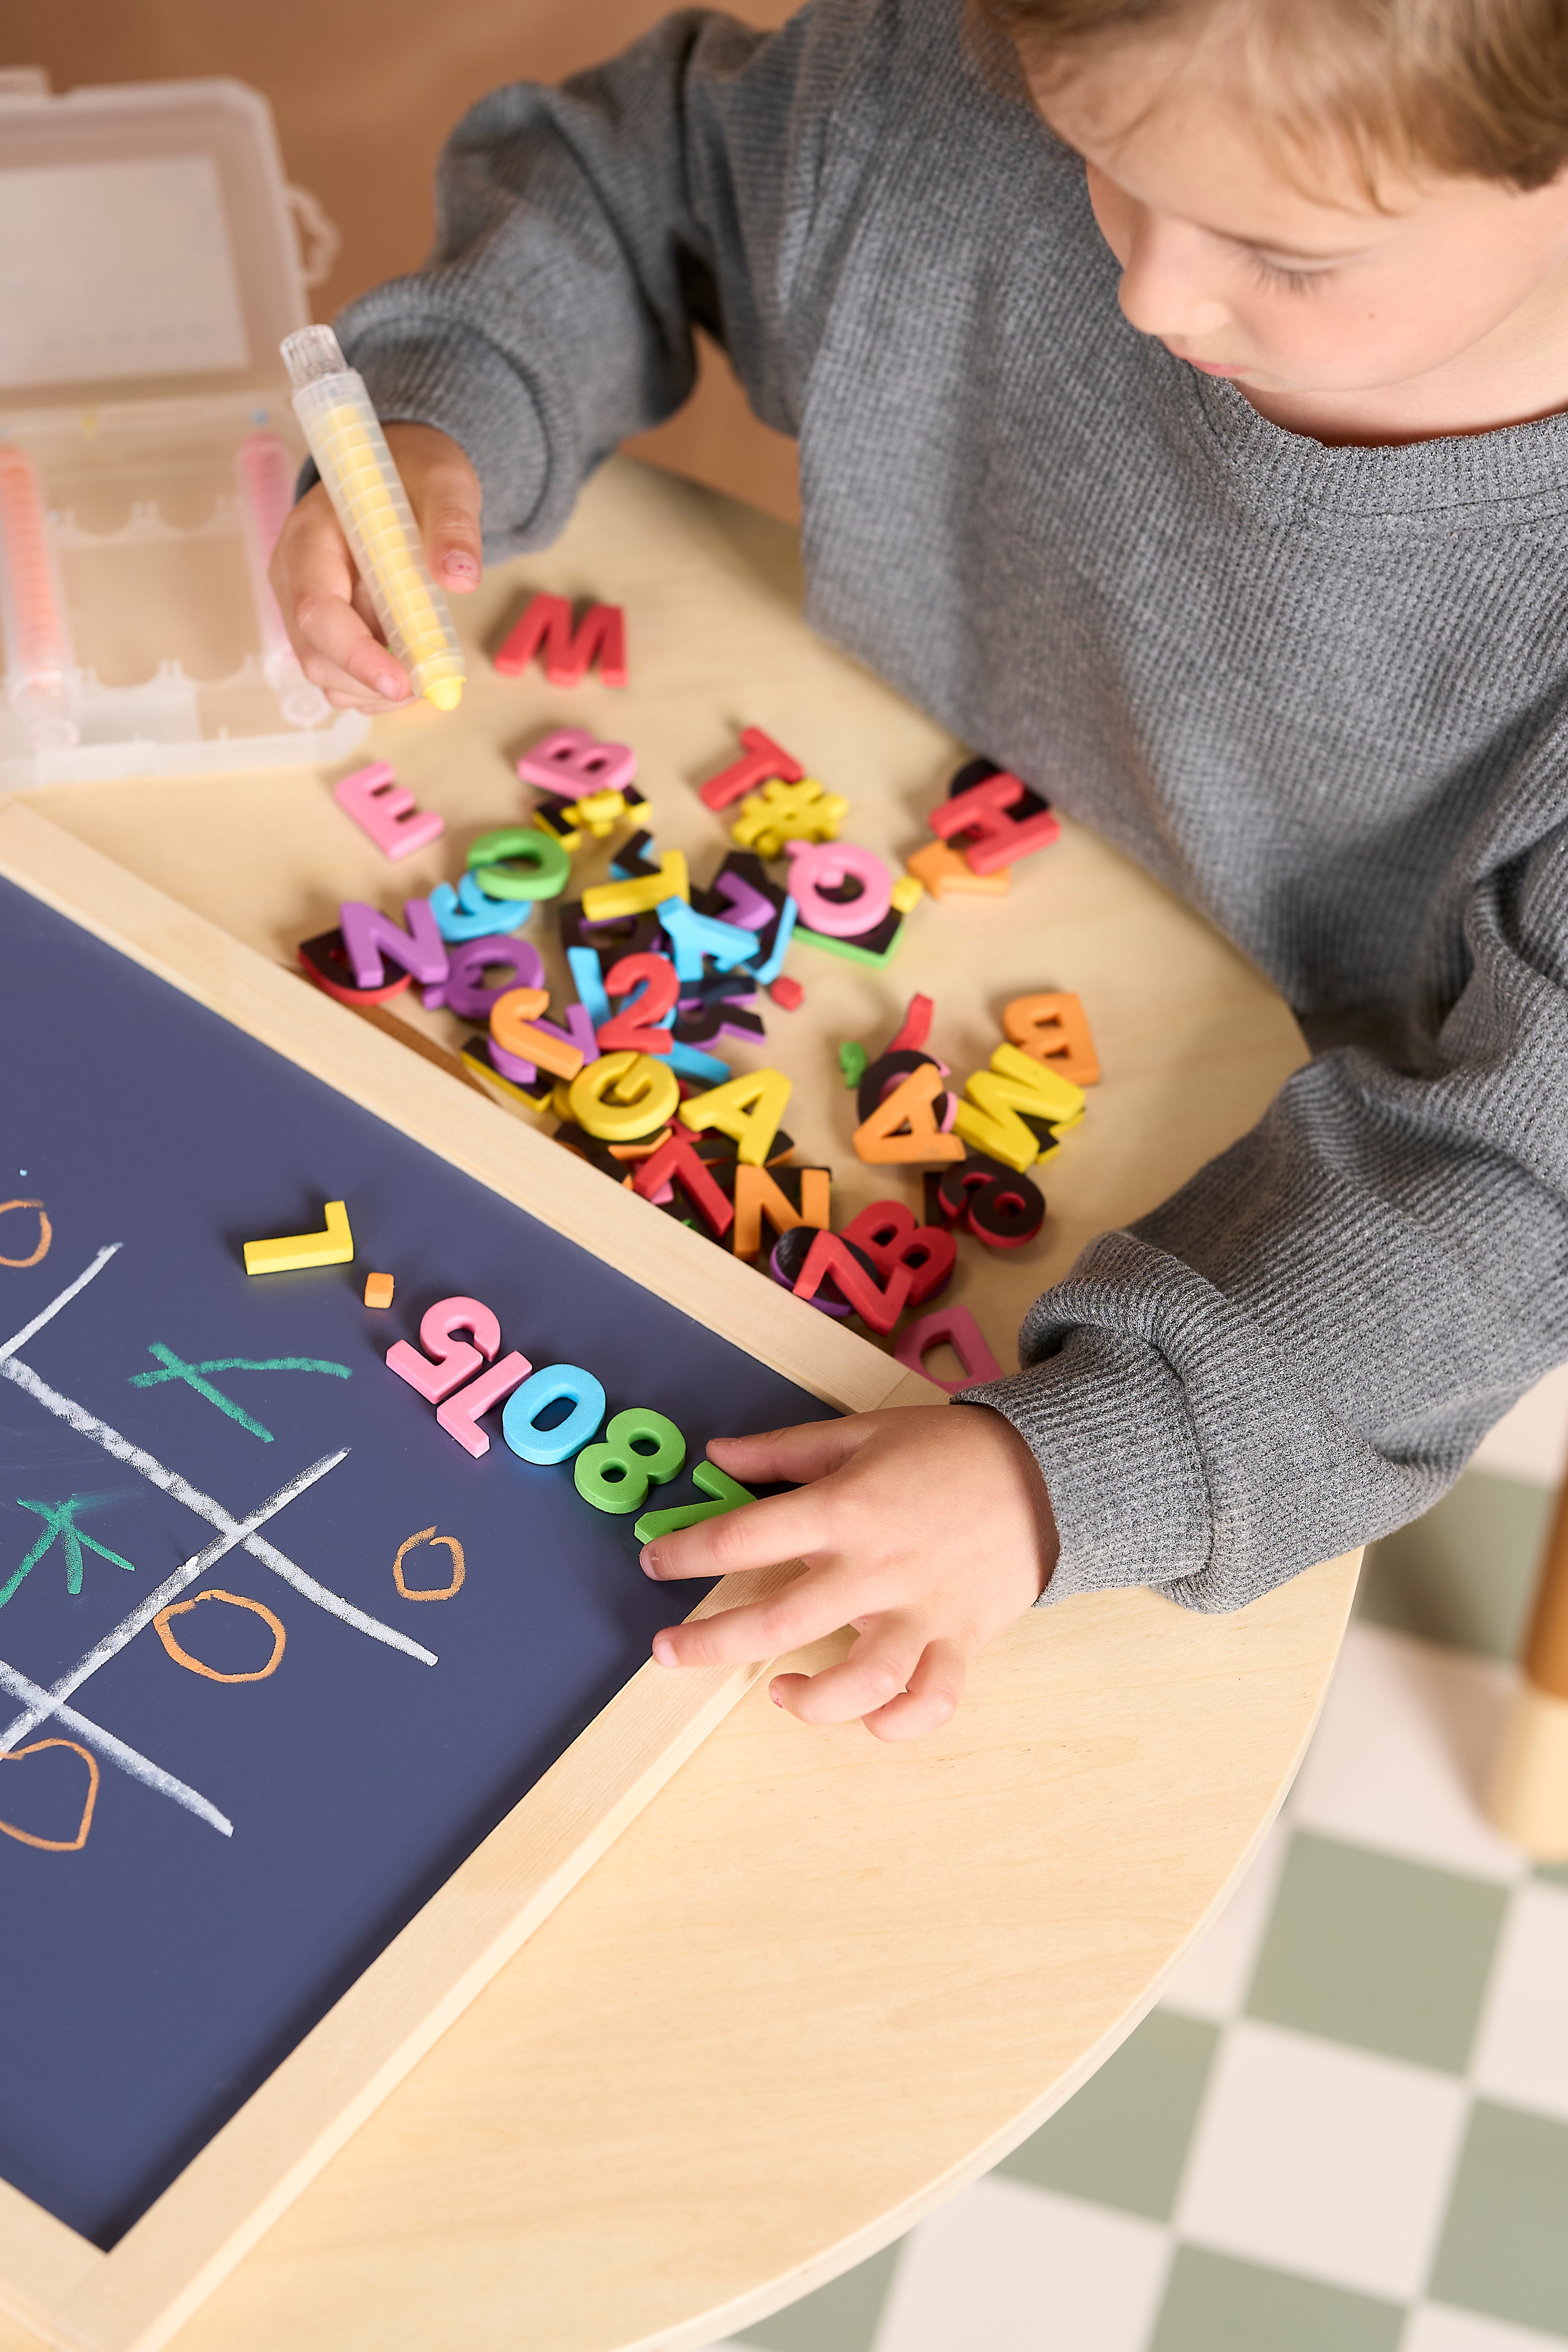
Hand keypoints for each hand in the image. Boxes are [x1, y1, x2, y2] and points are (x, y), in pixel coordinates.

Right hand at [270, 422, 482, 710]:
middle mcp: (295, 579)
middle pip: (316, 655)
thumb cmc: (414, 476)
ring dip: (379, 692)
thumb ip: (452, 525)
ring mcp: (304, 608)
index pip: (317, 611)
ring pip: (329, 676)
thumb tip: (461, 576)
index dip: (356, 655)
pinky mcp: (322, 630)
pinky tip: (412, 666)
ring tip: (428, 668)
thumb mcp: (444, 485)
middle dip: (373, 683)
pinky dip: (378, 689)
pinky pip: (342, 677)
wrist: (399, 476)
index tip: (402, 682)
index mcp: (310, 539)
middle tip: (433, 681)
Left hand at [640, 1405, 1056, 1739]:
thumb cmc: (945, 1451)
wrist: (1044, 1472)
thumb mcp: (860, 1433)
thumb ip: (783, 1450)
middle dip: (708, 1643)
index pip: (744, 1537)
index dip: (687, 1552)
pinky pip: (930, 1701)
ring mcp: (921, 1611)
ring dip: (808, 1700)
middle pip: (776, 1622)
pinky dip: (897, 1722)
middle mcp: (877, 1568)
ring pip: (859, 1681)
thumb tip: (717, 1453)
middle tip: (668, 1651)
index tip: (654, 1563)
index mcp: (846, 1508)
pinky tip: (864, 1717)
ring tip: (779, 1692)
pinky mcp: (959, 1639)